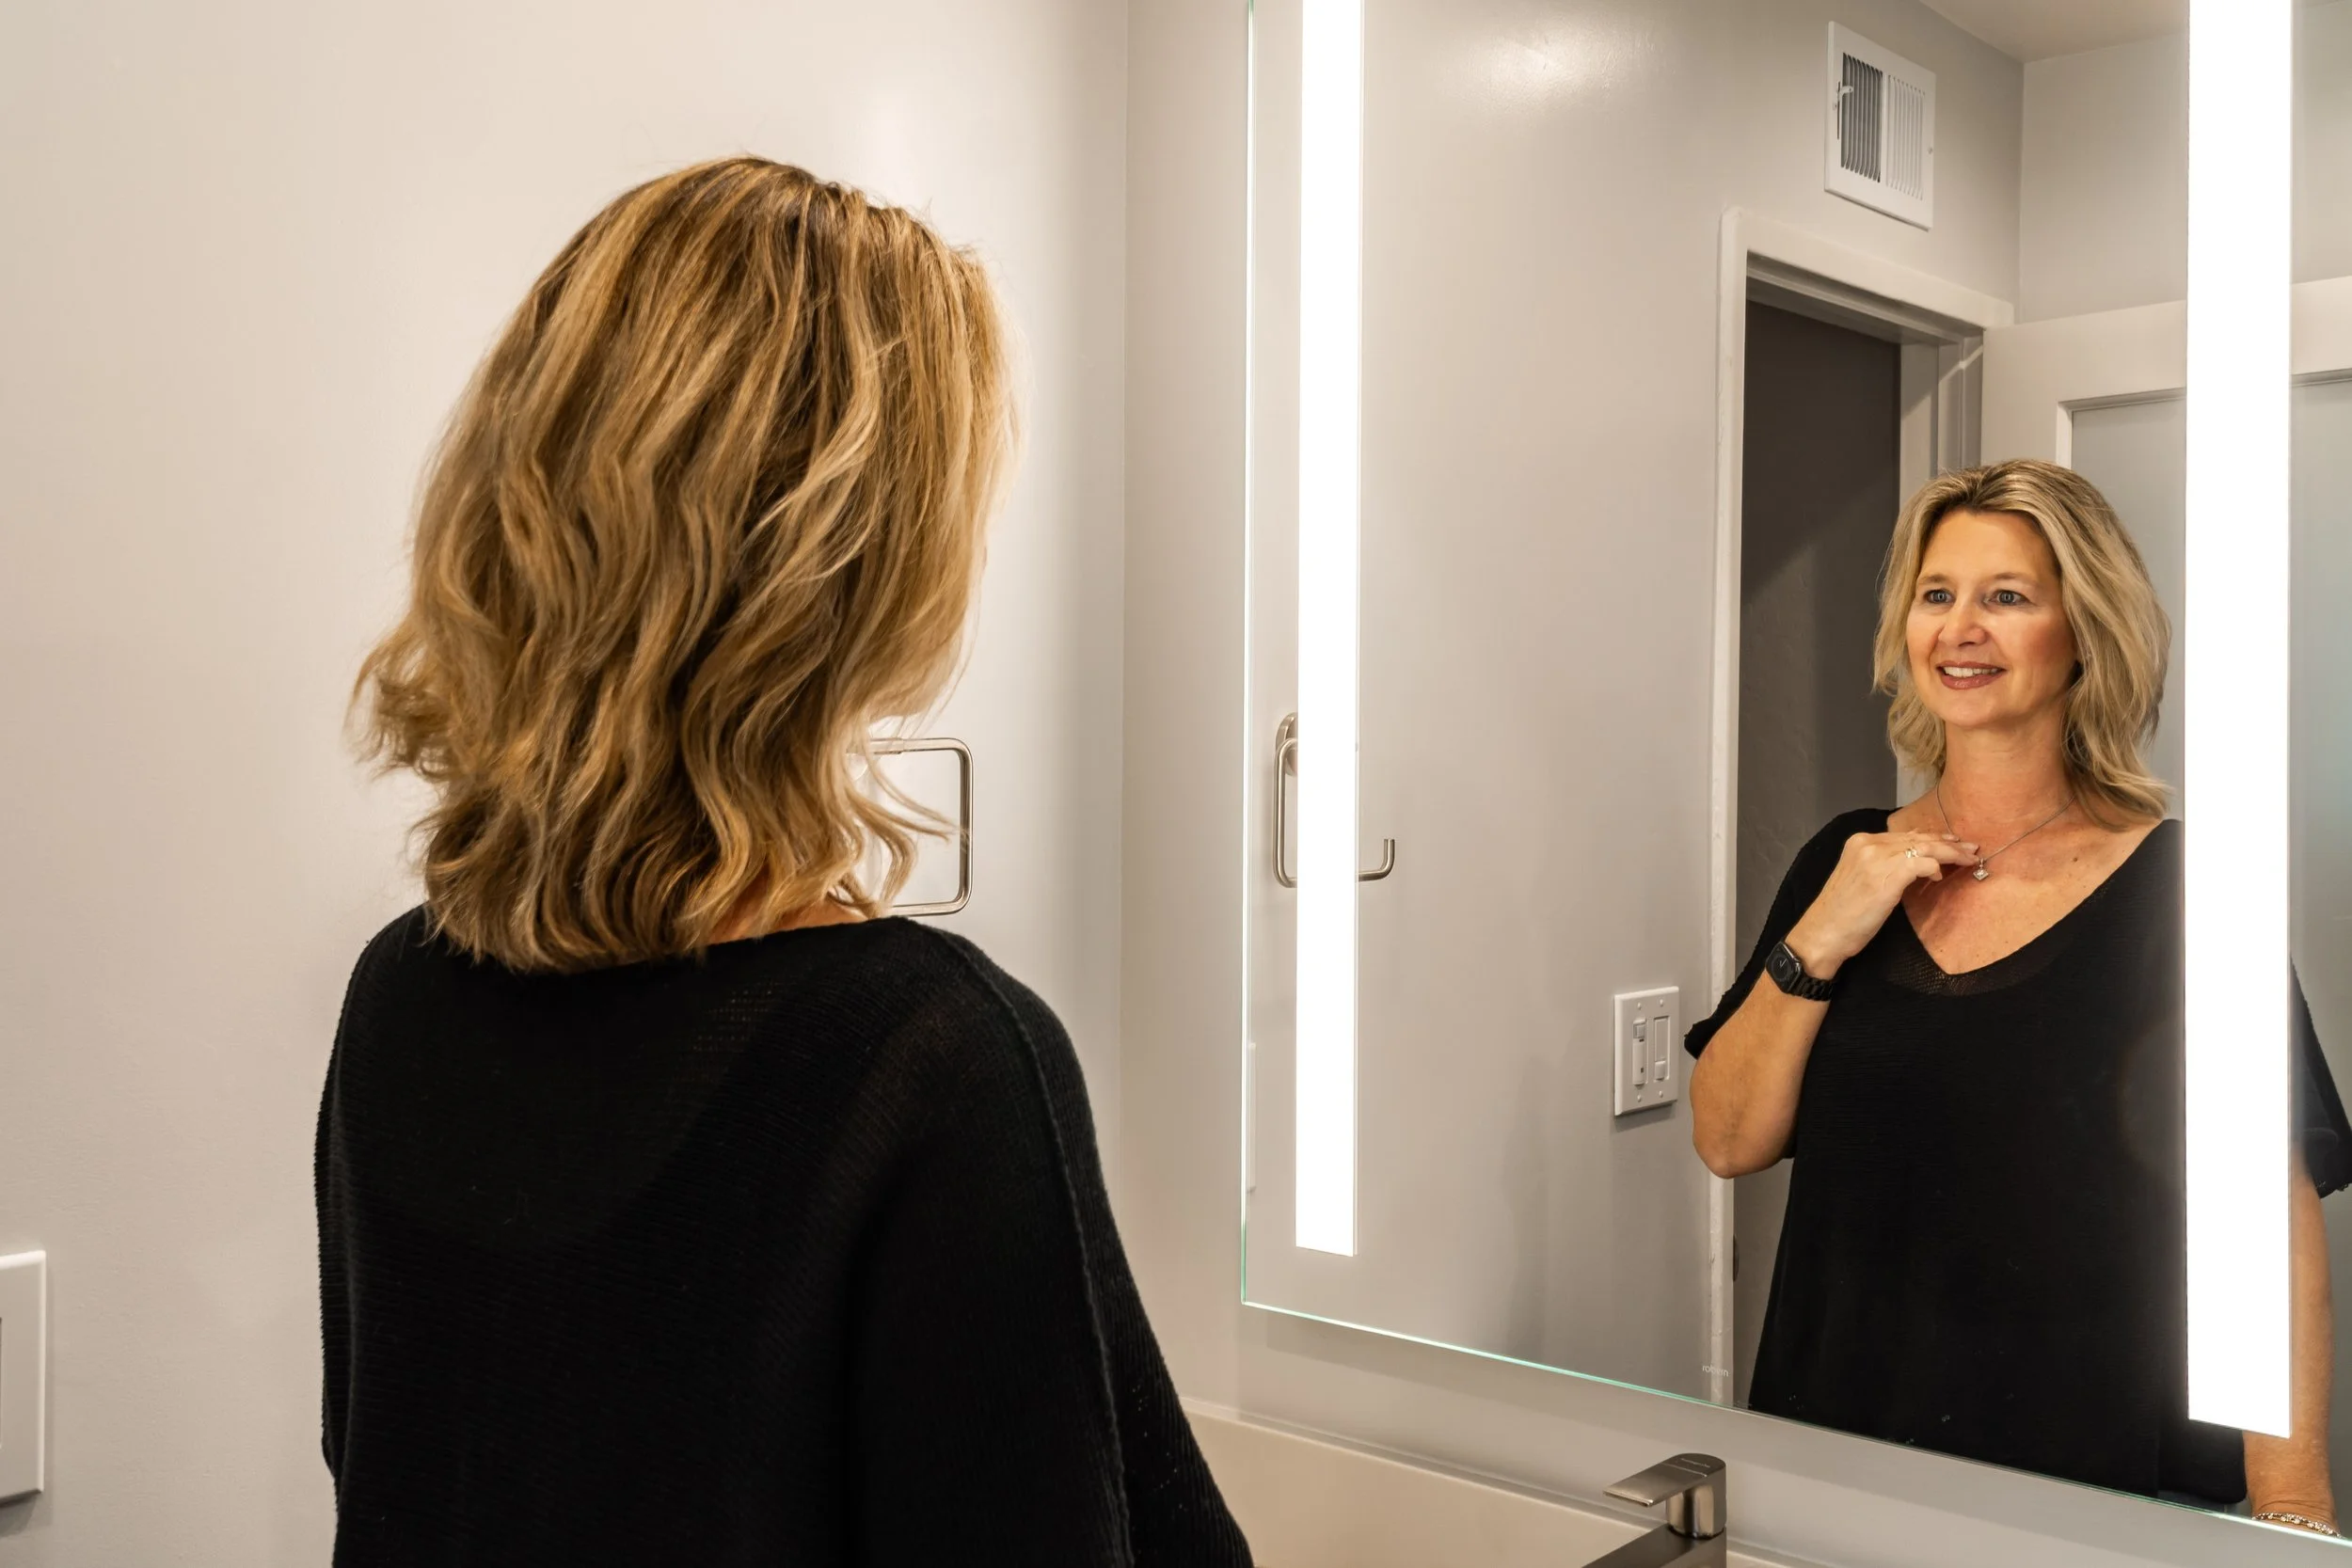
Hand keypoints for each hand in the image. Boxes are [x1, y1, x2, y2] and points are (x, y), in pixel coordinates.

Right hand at [1784, 831, 1979, 978]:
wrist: (1824, 933)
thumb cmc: (1842, 914)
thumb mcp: (1862, 879)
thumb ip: (1883, 865)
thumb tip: (1917, 863)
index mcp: (1860, 842)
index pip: (1905, 834)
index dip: (1932, 837)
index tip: (1952, 843)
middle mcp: (1868, 843)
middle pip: (1918, 838)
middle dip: (1949, 843)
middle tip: (1971, 848)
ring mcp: (1877, 857)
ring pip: (1926, 847)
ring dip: (1951, 853)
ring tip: (1969, 859)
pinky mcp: (1888, 874)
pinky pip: (1924, 863)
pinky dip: (1936, 868)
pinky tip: (1939, 877)